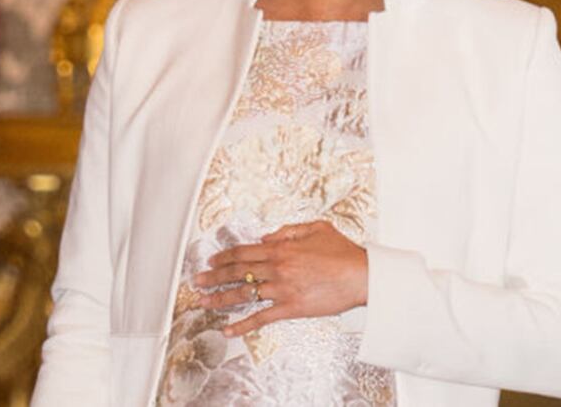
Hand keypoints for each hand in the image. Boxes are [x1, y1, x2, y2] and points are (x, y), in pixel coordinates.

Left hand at [194, 220, 367, 336]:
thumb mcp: (315, 228)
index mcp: (281, 249)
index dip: (223, 257)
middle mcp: (277, 268)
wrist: (363, 275)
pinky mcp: (291, 308)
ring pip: (244, 293)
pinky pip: (261, 317)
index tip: (211, 261)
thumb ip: (287, 231)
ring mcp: (282, 289)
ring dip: (220, 298)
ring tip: (203, 302)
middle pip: (236, 272)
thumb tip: (266, 238)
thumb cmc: (343, 252)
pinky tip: (229, 330)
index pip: (243, 252)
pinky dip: (243, 325)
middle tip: (197, 281)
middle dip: (213, 277)